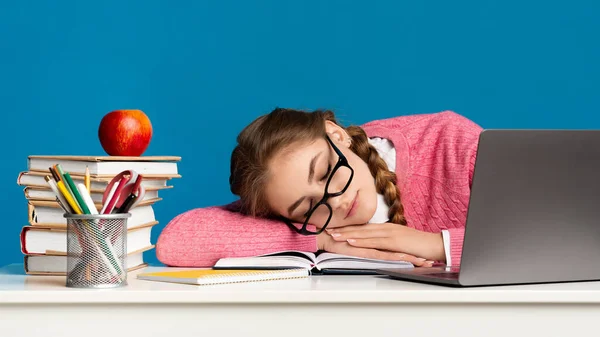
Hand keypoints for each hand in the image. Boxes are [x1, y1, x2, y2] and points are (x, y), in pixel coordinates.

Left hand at [326, 222, 445, 262]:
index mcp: (386, 228)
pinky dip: (361, 241)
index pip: (364, 227)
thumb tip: (377, 247)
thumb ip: (387, 243)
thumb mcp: (400, 242)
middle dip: (343, 228)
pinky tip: (351, 242)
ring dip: (347, 234)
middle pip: (360, 228)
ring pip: (364, 233)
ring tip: (333, 235)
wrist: (435, 245)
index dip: (348, 227)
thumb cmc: (420, 245)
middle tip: (326, 228)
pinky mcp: (394, 241)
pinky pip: (374, 241)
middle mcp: (386, 228)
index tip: (335, 227)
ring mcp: (389, 234)